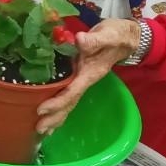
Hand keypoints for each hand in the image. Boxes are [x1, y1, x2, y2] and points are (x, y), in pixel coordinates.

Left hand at [35, 19, 139, 134]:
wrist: (127, 37)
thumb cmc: (116, 36)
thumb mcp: (108, 35)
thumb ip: (95, 40)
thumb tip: (80, 40)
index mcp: (90, 73)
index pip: (72, 91)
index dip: (57, 102)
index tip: (41, 110)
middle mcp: (86, 80)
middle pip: (70, 103)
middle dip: (55, 117)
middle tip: (38, 130)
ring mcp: (83, 80)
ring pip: (70, 102)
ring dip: (56, 117)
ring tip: (41, 131)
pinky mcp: (80, 76)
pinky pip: (69, 95)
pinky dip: (60, 106)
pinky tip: (50, 115)